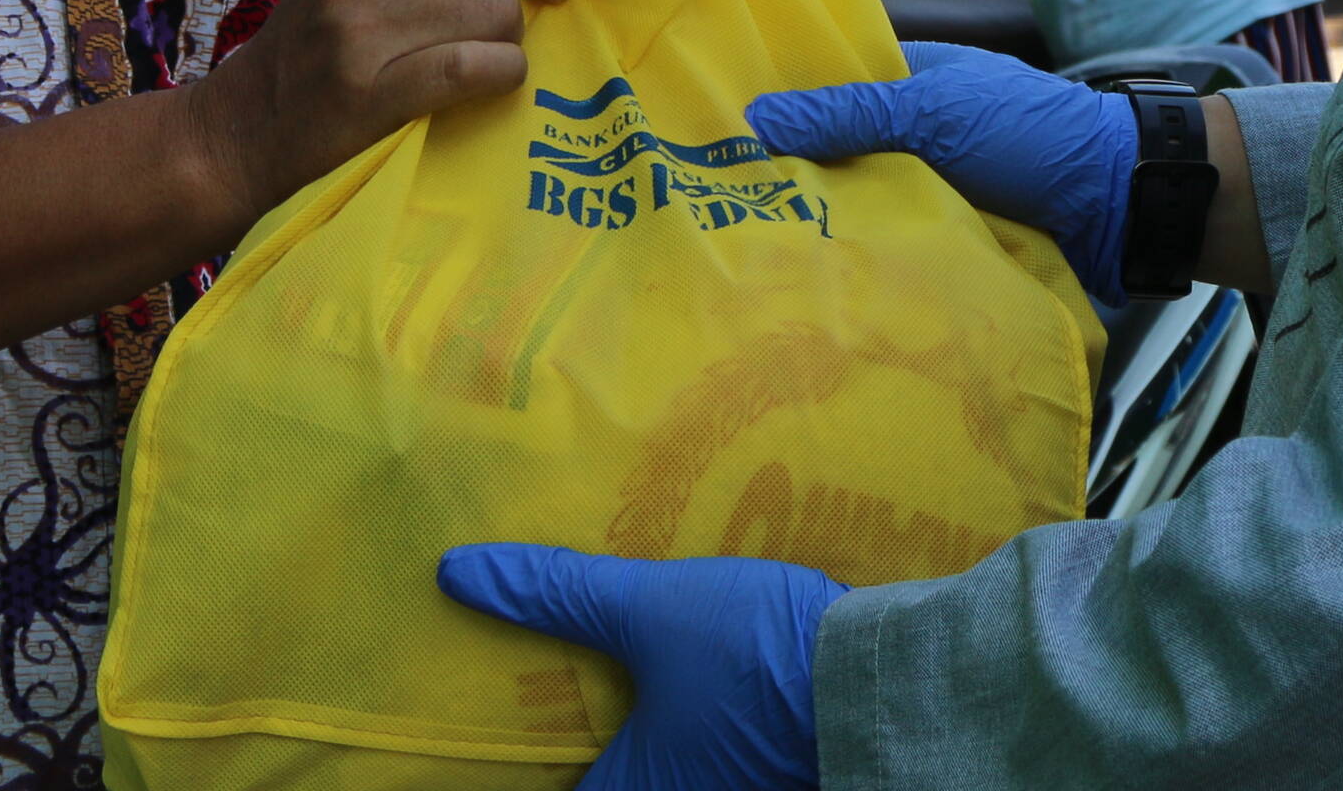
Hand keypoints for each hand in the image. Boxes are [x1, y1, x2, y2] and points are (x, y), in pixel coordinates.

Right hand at [190, 0, 565, 222]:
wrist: (243, 127)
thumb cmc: (314, 50)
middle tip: (499, 30)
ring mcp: (363, 29)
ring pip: (495, 10)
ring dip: (509, 42)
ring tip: (483, 60)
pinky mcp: (370, 90)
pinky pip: (473, 67)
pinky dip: (502, 76)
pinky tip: (489, 84)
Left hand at [438, 545, 836, 790]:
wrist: (884, 675)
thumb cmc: (755, 655)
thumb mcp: (649, 608)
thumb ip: (558, 594)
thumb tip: (459, 573)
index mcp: (638, 789)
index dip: (535, 771)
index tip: (514, 733)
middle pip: (618, 778)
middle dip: (593, 745)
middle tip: (562, 692)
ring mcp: (738, 786)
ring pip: (670, 765)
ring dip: (648, 732)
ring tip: (621, 672)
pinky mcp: (780, 766)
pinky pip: (715, 750)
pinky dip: (693, 722)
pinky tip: (693, 672)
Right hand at [752, 40, 1133, 299]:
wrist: (1122, 204)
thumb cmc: (1031, 135)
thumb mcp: (935, 111)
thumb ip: (850, 115)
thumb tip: (752, 118)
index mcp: (914, 83)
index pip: (831, 90)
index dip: (783, 110)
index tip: (715, 138)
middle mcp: (918, 137)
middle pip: (841, 158)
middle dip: (796, 183)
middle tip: (719, 215)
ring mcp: (935, 193)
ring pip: (865, 212)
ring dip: (830, 233)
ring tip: (752, 262)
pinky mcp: (950, 246)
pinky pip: (896, 255)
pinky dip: (868, 268)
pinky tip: (814, 293)